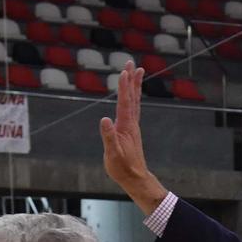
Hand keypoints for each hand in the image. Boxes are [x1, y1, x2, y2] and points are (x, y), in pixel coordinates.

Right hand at [99, 64, 169, 214]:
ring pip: (134, 101)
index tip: (124, 71)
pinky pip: (133, 109)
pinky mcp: (131, 130)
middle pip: (132, 97)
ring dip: (134, 85)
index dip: (124, 87)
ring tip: (136, 71)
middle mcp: (131, 124)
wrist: (135, 178)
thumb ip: (108, 137)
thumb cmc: (122, 168)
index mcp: (126, 127)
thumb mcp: (112, 154)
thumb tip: (105, 120)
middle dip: (131, 79)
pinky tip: (132, 94)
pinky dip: (133, 97)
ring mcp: (133, 126)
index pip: (125, 103)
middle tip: (132, 62)